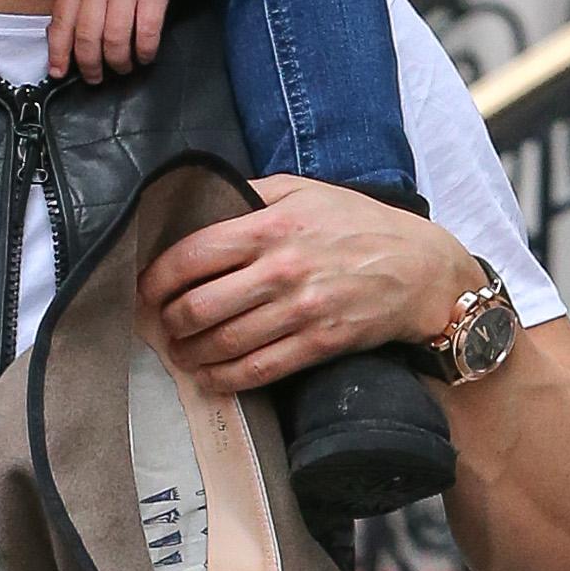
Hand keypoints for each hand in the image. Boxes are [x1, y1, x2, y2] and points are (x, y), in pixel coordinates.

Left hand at [49, 0, 182, 82]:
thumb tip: (68, 36)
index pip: (61, 23)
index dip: (58, 52)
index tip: (59, 71)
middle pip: (87, 38)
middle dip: (90, 65)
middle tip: (95, 78)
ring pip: (115, 39)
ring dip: (118, 62)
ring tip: (122, 68)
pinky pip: (147, 31)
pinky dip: (145, 50)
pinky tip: (144, 56)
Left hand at [141, 176, 482, 391]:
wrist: (422, 270)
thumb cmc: (360, 225)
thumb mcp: (305, 190)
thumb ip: (252, 192)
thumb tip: (202, 201)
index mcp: (271, 225)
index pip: (192, 255)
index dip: (157, 278)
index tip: (147, 289)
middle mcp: (281, 269)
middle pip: (198, 306)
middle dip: (169, 322)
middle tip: (162, 325)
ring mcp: (300, 310)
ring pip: (222, 343)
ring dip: (190, 355)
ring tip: (180, 353)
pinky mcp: (319, 344)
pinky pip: (257, 370)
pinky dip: (224, 379)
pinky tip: (209, 378)